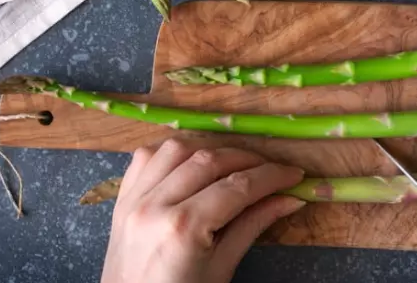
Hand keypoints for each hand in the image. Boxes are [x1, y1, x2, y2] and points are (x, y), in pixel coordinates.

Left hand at [100, 139, 305, 282]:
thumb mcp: (221, 269)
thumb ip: (253, 226)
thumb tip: (290, 199)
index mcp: (182, 229)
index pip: (236, 187)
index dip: (271, 176)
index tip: (294, 174)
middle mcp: (154, 205)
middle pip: (209, 160)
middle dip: (247, 159)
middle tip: (272, 169)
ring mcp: (132, 198)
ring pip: (177, 148)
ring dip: (210, 149)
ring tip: (235, 163)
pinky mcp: (121, 198)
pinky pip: (146, 156)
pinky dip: (173, 152)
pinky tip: (192, 161)